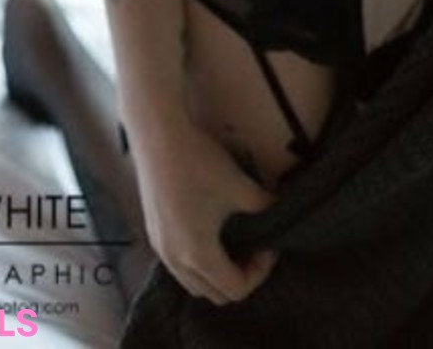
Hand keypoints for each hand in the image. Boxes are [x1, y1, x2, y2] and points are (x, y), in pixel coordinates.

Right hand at [133, 117, 279, 306]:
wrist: (158, 138)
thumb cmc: (199, 163)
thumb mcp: (241, 186)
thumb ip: (265, 207)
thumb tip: (278, 214)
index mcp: (199, 255)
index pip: (236, 290)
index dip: (260, 272)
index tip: (267, 244)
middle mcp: (176, 261)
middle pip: (214, 294)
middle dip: (239, 277)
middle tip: (254, 246)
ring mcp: (161, 250)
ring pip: (193, 283)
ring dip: (217, 274)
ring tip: (233, 242)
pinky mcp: (154, 235)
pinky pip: (179, 267)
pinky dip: (198, 263)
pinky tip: (209, 233)